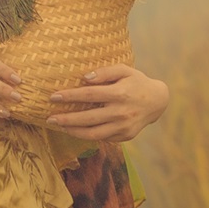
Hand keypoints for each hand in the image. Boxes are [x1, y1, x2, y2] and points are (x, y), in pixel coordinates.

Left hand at [46, 64, 167, 142]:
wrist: (158, 101)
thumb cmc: (137, 82)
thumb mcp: (125, 70)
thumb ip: (105, 72)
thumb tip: (84, 78)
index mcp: (120, 93)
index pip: (89, 95)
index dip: (70, 96)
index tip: (54, 97)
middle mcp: (121, 112)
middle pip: (88, 118)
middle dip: (66, 119)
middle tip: (50, 118)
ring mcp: (124, 127)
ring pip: (93, 133)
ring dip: (74, 131)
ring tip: (60, 127)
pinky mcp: (125, 136)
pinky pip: (102, 137)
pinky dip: (87, 135)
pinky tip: (77, 130)